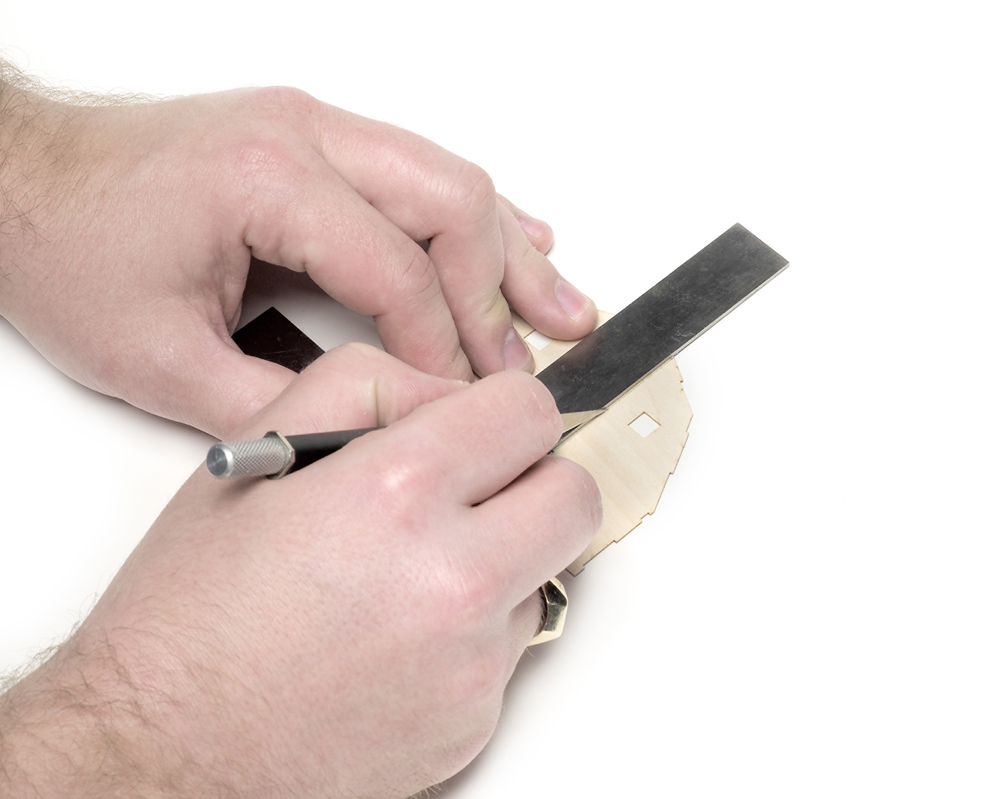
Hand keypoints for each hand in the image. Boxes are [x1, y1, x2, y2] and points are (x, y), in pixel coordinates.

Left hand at [0, 73, 596, 436]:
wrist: (15, 183)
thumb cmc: (68, 249)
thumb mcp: (157, 359)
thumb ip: (273, 407)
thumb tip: (361, 441)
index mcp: (269, 179)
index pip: (400, 268)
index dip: (445, 348)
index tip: (467, 408)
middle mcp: (306, 135)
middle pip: (452, 203)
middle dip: (499, 296)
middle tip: (532, 366)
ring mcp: (315, 129)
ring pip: (451, 179)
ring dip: (511, 252)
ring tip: (567, 311)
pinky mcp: (316, 142)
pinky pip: (422, 172)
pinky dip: (478, 220)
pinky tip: (525, 246)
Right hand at [0, 344, 601, 796]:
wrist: (164, 748)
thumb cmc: (194, 611)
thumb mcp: (259, 449)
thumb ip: (371, 386)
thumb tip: (453, 398)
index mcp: (397, 493)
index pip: (531, 414)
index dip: (506, 412)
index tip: (486, 428)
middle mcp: (453, 580)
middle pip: (575, 497)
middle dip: (535, 480)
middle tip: (477, 491)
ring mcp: (473, 662)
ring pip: (547, 573)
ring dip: (502, 559)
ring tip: (412, 574)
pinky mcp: (475, 722)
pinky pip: (512, 648)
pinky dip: (474, 631)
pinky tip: (399, 635)